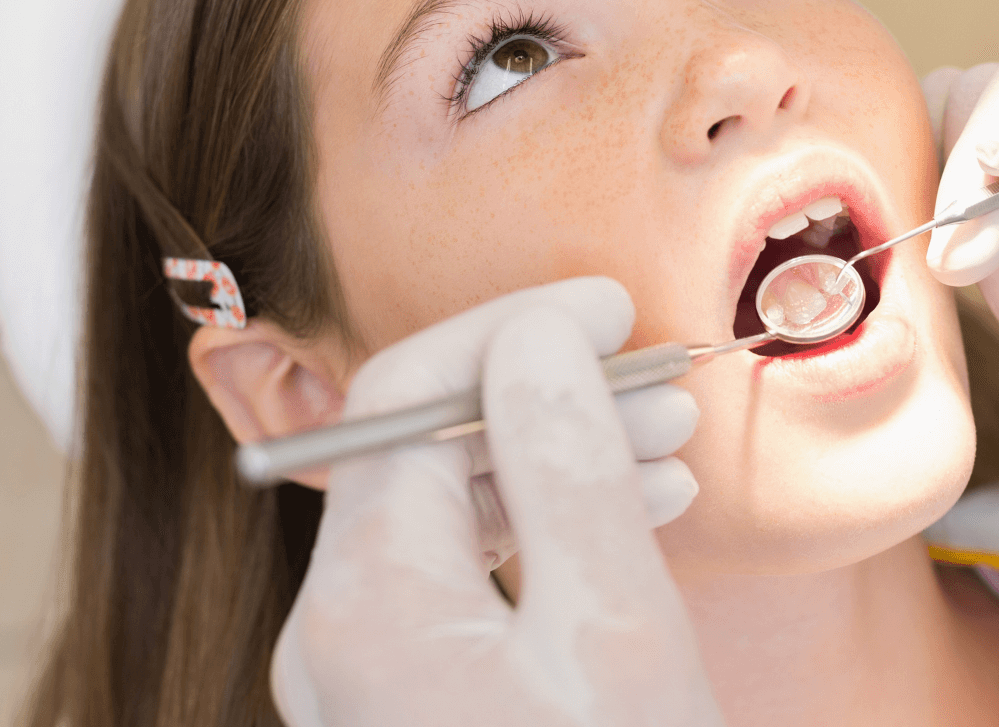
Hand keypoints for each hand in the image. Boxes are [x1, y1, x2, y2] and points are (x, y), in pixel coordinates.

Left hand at [271, 277, 724, 725]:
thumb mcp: (616, 632)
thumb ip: (567, 468)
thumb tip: (537, 334)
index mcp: (362, 601)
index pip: (405, 393)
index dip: (516, 329)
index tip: (616, 311)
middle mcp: (332, 634)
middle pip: (422, 454)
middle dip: (549, 399)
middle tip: (664, 388)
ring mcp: (360, 679)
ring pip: (444, 518)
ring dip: (553, 464)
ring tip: (667, 449)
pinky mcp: (402, 708)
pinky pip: (456, 585)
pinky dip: (538, 537)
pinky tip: (625, 520)